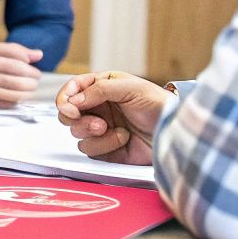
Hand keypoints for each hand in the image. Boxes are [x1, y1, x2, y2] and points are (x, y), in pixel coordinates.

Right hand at [0, 42, 43, 107]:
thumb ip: (13, 51)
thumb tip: (39, 55)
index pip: (14, 53)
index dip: (27, 59)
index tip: (32, 65)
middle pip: (16, 71)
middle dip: (31, 76)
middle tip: (36, 79)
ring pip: (12, 89)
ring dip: (26, 90)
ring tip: (30, 89)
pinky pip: (3, 101)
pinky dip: (14, 100)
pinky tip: (17, 97)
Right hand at [53, 71, 168, 164]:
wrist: (172, 130)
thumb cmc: (156, 103)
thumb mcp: (129, 87)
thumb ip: (99, 90)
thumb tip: (73, 101)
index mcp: (100, 88)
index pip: (71, 90)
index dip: (65, 99)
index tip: (70, 108)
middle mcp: (97, 108)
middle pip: (67, 115)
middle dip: (78, 120)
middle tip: (97, 123)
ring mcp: (100, 129)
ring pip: (77, 134)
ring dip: (94, 133)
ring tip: (115, 130)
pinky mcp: (105, 149)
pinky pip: (90, 150)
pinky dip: (105, 146)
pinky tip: (123, 139)